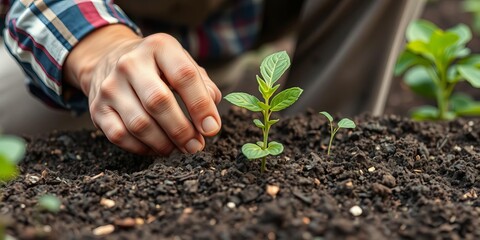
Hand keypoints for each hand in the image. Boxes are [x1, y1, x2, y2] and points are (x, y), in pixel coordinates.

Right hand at [64, 25, 221, 154]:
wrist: (109, 59)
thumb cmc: (158, 68)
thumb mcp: (182, 64)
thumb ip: (203, 87)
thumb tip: (210, 120)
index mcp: (159, 47)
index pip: (184, 76)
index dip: (201, 106)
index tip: (212, 129)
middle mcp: (131, 63)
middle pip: (159, 102)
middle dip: (182, 130)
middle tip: (196, 146)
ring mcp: (110, 86)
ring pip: (139, 124)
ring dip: (164, 144)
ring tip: (179, 149)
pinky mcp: (97, 108)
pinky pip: (120, 136)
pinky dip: (142, 148)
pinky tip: (156, 148)